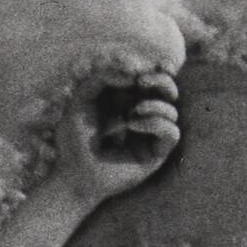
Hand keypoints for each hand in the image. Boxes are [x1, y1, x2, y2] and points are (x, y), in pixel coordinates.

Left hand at [57, 67, 180, 203]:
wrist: (74, 173)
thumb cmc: (75, 139)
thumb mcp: (82, 99)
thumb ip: (103, 77)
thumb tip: (133, 74)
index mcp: (128, 102)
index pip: (152, 81)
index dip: (151, 73)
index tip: (135, 74)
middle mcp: (143, 117)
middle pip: (169, 93)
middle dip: (162, 82)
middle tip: (142, 83)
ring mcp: (150, 136)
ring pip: (172, 112)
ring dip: (154, 106)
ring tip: (132, 113)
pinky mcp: (155, 154)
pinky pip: (172, 133)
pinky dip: (156, 124)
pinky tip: (134, 126)